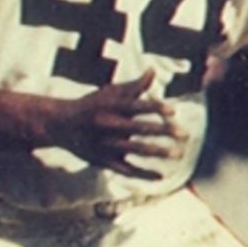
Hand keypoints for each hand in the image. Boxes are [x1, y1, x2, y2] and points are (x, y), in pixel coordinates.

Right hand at [52, 72, 186, 179]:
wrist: (61, 125)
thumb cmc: (92, 104)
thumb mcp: (109, 92)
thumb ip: (134, 86)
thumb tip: (153, 70)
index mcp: (112, 106)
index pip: (137, 106)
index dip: (156, 107)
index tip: (174, 111)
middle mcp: (109, 125)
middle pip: (139, 128)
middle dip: (164, 131)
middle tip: (186, 135)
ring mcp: (106, 145)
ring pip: (135, 149)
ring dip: (158, 152)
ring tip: (178, 154)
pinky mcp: (104, 161)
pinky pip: (126, 169)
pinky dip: (142, 174)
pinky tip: (161, 176)